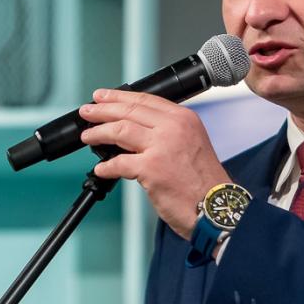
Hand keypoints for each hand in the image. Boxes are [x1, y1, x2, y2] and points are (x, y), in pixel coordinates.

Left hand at [79, 89, 230, 238]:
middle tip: (87, 112)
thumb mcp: (192, 144)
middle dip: (102, 111)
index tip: (103, 97)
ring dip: (98, 133)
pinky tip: (101, 169)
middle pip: (129, 111)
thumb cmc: (205, 182)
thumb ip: (168, 132)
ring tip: (88, 136)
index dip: (119, 97)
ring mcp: (162, 147)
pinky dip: (106, 167)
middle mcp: (174, 128)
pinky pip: (119, 163)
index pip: (146, 100)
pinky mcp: (151, 168)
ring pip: (119, 131)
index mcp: (184, 119)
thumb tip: (134, 130)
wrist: (216, 207)